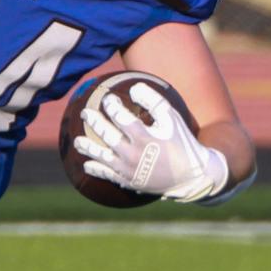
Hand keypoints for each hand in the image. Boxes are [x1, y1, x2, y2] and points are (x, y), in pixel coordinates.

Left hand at [73, 81, 229, 203]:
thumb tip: (134, 89)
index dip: (111, 106)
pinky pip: (108, 175)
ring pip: (102, 157)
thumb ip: (153, 101)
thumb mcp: (172, 118)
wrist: (193, 176)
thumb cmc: (183, 143)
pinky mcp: (129, 182)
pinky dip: (96, 170)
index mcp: (143, 136)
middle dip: (94, 121)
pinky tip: (87, 165)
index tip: (107, 99)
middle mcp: (132, 153)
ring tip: (78, 142)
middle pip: (106, 134)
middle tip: (85, 113)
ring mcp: (129, 170)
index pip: (120, 117)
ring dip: (88, 148)